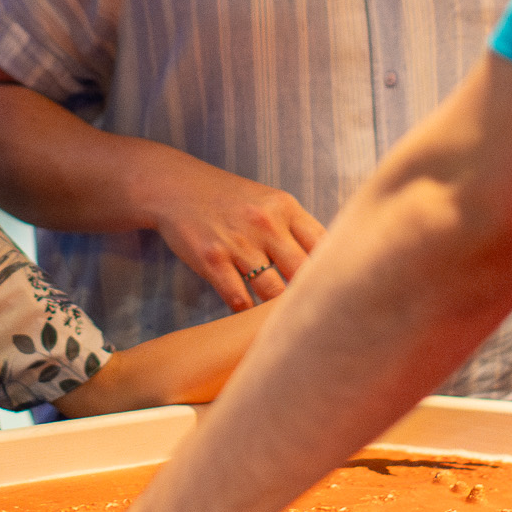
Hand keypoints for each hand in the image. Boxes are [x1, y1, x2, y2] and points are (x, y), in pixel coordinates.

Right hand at [146, 160, 325, 311]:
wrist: (176, 187)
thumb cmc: (230, 201)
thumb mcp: (269, 203)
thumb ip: (298, 231)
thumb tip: (332, 267)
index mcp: (286, 208)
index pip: (325, 246)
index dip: (334, 273)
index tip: (335, 293)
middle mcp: (266, 224)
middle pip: (304, 273)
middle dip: (311, 298)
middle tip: (315, 318)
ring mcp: (239, 243)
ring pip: (273, 292)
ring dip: (278, 311)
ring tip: (285, 325)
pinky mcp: (212, 260)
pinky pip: (239, 299)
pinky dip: (246, 314)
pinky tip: (249, 317)